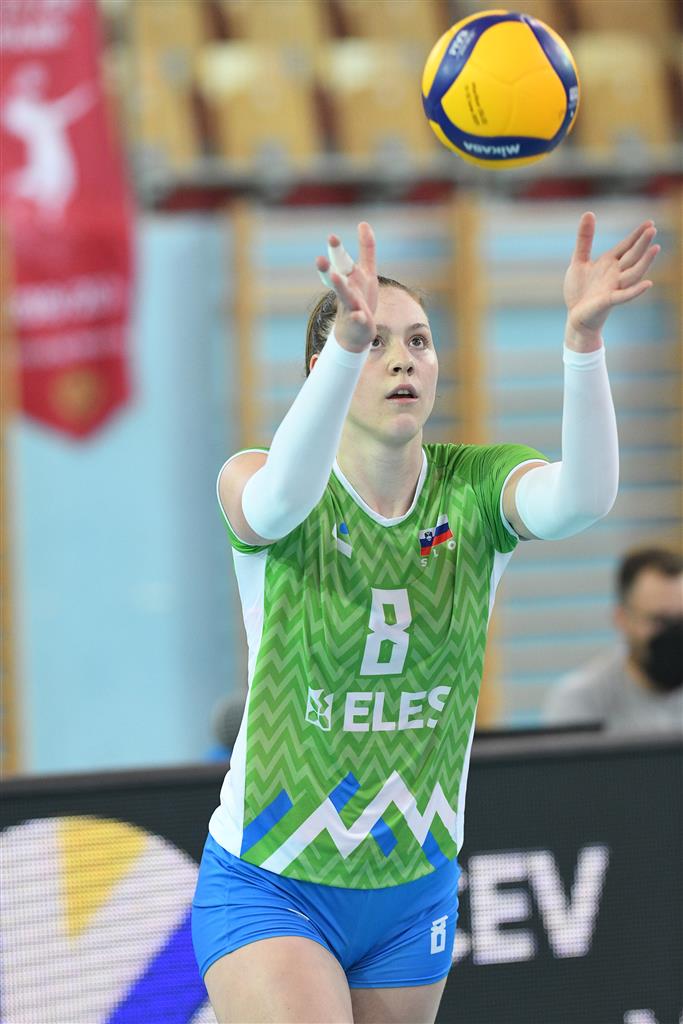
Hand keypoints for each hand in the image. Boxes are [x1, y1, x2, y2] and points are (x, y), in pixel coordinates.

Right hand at [315, 221, 377, 351]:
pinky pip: (358, 319)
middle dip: (328, 269)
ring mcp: (351, 306)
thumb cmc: (360, 298)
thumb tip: (363, 222)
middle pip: (337, 277)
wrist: (356, 331)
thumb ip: (366, 248)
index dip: (337, 249)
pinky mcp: (359, 321)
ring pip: (344, 296)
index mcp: (348, 277)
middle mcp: (347, 290)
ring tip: (333, 277)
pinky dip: (357, 317)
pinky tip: (358, 315)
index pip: (341, 261)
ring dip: (339, 286)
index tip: (331, 236)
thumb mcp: (367, 271)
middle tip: (318, 259)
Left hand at [563, 212, 659, 349]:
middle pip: (632, 256)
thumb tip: (589, 213)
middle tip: (653, 229)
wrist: (574, 316)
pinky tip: (648, 284)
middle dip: (642, 243)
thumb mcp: (578, 261)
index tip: (649, 223)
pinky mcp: (609, 301)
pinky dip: (636, 290)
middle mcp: (615, 274)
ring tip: (655, 248)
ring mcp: (614, 287)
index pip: (627, 246)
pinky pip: (624, 295)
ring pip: (634, 273)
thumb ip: (584, 239)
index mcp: (609, 263)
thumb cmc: (579, 290)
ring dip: (645, 262)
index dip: (637, 235)